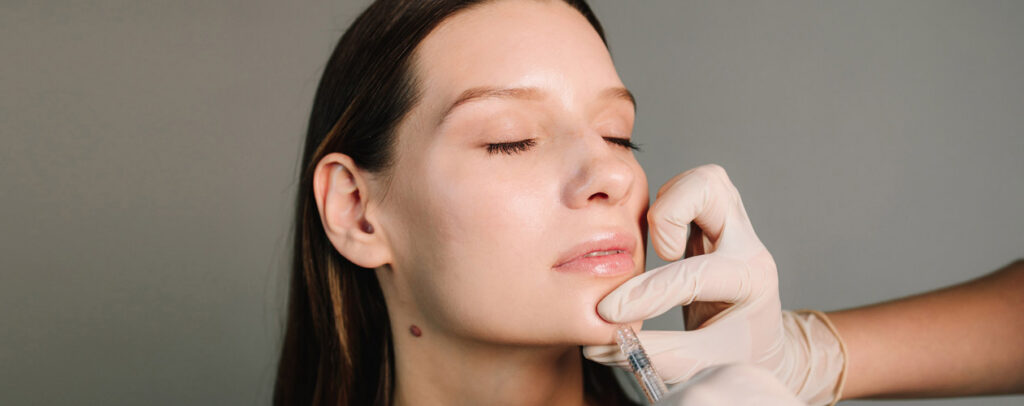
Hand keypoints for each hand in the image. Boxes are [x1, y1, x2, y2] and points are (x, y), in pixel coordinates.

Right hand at [582, 164, 844, 404]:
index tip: (610, 312)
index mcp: (751, 280)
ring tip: (652, 244)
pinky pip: (687, 191)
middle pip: (712, 186)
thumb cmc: (734, 356)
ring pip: (701, 180)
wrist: (760, 347)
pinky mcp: (711, 222)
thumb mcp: (701, 364)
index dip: (647, 293)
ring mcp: (730, 227)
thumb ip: (654, 354)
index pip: (697, 273)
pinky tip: (651, 239)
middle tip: (656, 254)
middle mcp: (745, 244)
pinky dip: (662, 207)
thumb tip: (600, 347)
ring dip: (667, 204)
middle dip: (669, 212)